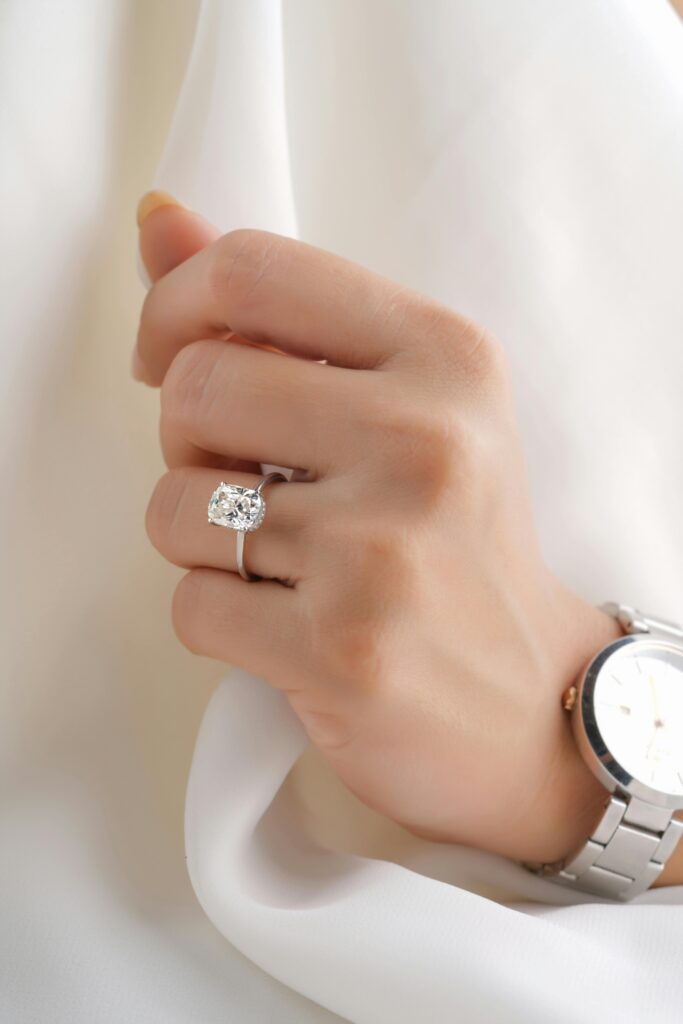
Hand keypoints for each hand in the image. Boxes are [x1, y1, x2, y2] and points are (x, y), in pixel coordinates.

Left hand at [135, 198, 632, 868]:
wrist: (533, 700)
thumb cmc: (460, 543)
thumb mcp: (409, 405)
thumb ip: (280, 314)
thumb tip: (161, 221)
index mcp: (446, 358)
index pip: (250, 272)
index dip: (173, 307)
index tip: (169, 356)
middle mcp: (424, 442)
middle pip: (192, 388)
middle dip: (187, 440)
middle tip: (245, 476)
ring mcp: (382, 552)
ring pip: (175, 506)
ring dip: (200, 539)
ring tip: (279, 561)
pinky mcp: (342, 651)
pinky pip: (191, 606)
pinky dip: (216, 616)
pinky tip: (283, 624)